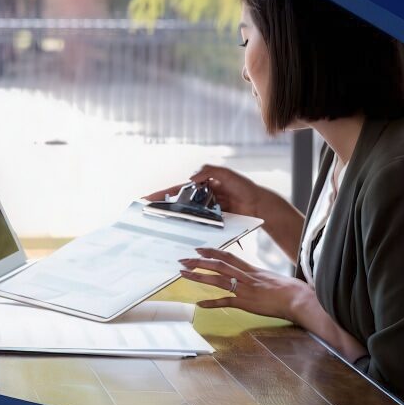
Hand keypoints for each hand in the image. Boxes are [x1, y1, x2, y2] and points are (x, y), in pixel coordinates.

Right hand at [144, 164, 263, 217]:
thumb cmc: (244, 187)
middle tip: (146, 215)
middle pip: (177, 203)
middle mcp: (200, 198)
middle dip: (161, 208)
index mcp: (200, 184)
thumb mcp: (226, 173)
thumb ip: (208, 171)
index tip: (144, 199)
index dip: (160, 194)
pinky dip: (189, 228)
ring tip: (158, 226)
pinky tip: (179, 233)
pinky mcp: (213, 221)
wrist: (259, 204)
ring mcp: (206, 210)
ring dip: (173, 220)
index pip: (176, 189)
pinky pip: (199, 225)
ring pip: (186, 215)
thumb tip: (190, 178)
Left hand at [177, 247, 312, 321]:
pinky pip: (226, 301)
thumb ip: (258, 276)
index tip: (199, 249)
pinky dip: (212, 303)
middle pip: (218, 265)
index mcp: (251, 269)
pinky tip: (200, 304)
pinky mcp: (246, 303)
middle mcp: (245, 276)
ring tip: (183, 275)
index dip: (212, 252)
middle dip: (199, 262)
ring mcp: (245, 289)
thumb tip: (252, 276)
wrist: (298, 298)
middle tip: (183, 260)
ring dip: (199, 277)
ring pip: (217, 279)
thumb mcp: (271, 277)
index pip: (227, 256)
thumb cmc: (289, 289)